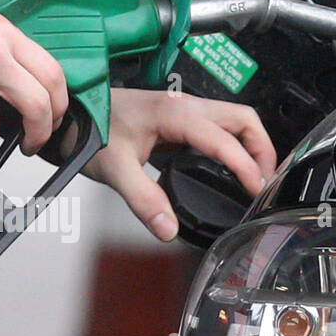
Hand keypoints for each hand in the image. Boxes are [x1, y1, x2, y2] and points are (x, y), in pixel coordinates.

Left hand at [84, 88, 277, 241]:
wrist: (71, 115)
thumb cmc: (89, 130)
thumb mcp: (115, 169)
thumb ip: (144, 200)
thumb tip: (168, 228)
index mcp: (175, 114)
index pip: (223, 140)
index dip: (245, 166)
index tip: (257, 190)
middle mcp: (184, 106)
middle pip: (243, 119)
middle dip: (261, 150)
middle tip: (265, 183)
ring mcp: (183, 109)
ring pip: (234, 119)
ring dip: (251, 145)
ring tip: (254, 177)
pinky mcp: (178, 118)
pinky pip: (218, 126)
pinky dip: (234, 145)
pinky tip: (228, 168)